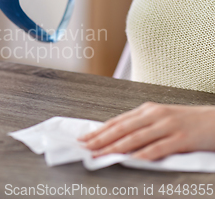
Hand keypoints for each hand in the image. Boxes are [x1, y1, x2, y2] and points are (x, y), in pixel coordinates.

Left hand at [78, 102, 214, 160]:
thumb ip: (140, 126)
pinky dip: (143, 154)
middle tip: (85, 147)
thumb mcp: (160, 119)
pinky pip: (158, 148)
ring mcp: (168, 126)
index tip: (84, 139)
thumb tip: (115, 138)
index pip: (117, 122)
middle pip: (122, 128)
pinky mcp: (181, 138)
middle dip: (101, 139)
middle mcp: (155, 115)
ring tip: (100, 154)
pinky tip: (131, 160)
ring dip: (115, 147)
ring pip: (135, 137)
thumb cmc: (187, 122)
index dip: (99, 131)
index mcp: (147, 110)